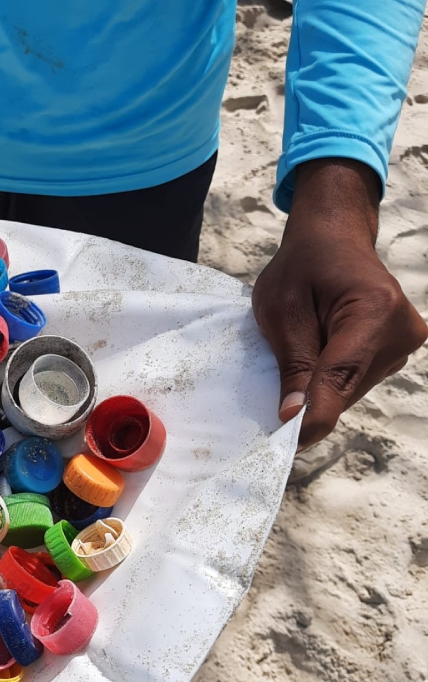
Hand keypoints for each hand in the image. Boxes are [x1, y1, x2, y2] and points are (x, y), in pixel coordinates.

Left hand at [253, 158, 426, 449]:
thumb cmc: (301, 267)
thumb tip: (295, 414)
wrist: (331, 240)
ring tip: (301, 353)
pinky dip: (333, 378)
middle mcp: (402, 329)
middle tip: (276, 400)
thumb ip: (293, 362)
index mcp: (375, 309)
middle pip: (348, 388)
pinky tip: (317, 356)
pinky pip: (358, 380)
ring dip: (322, 386)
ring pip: (353, 389)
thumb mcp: (280, 309)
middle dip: (312, 398)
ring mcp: (406, 342)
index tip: (293, 440)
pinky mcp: (398, 350)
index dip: (316, 412)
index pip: (342, 374)